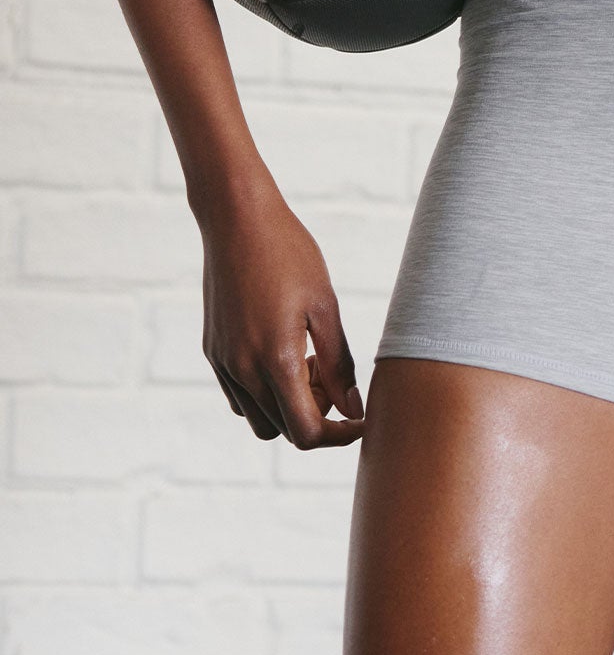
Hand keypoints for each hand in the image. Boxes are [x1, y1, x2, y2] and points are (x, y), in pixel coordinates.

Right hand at [200, 179, 365, 447]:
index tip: (360, 419)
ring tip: (307, 360)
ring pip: (257, 419)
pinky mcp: (212, 352)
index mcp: (275, 360)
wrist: (236, 219)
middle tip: (331, 371)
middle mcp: (242, 370)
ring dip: (287, 406)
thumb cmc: (288, 253)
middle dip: (315, 415)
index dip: (339, 435)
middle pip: (283, 430)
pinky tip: (282, 353)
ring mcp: (222, 363)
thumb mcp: (325, 306)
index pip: (306, 432)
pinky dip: (263, 392)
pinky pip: (238, 397)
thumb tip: (352, 408)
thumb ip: (339, 363)